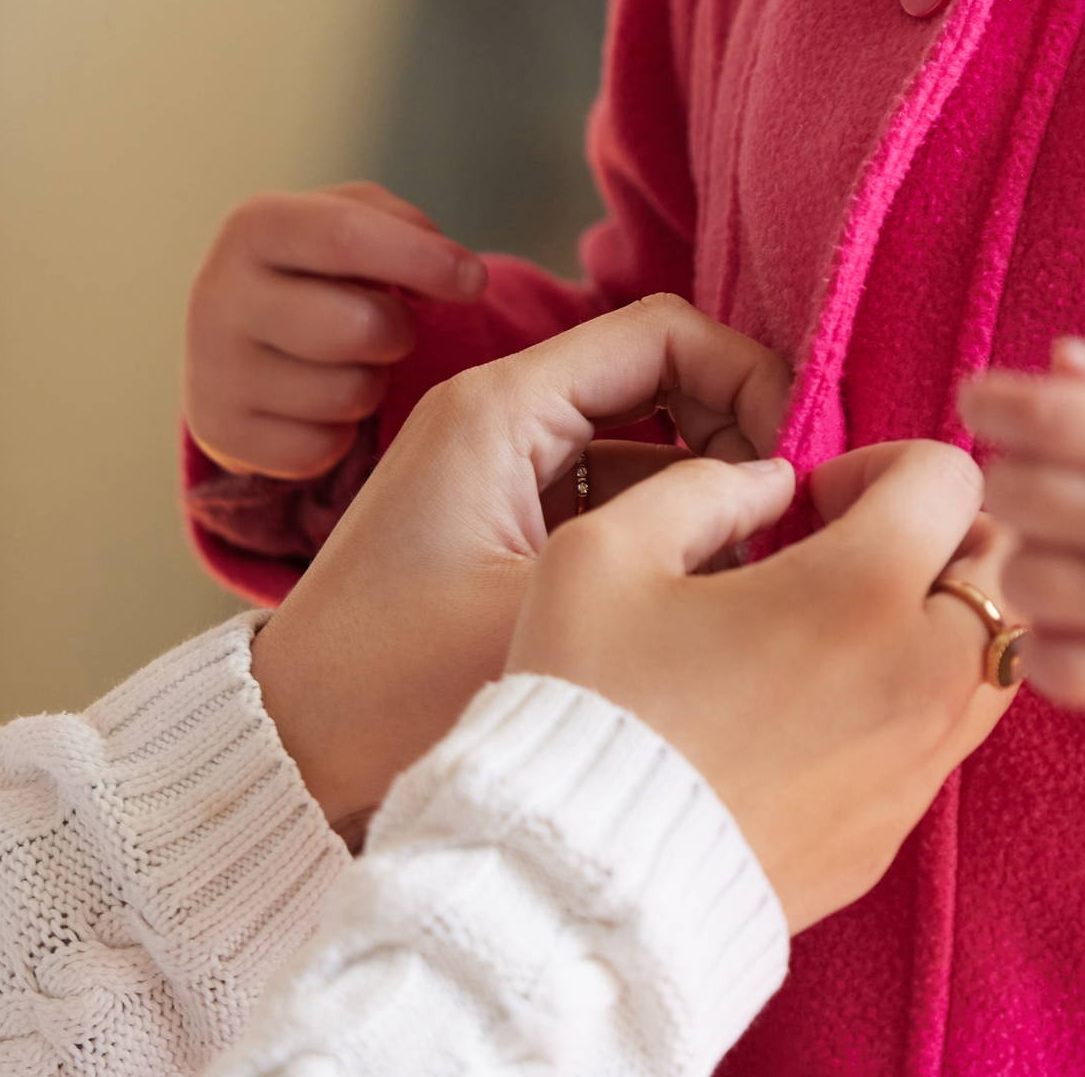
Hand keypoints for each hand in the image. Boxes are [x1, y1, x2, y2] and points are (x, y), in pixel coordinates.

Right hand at [184, 182, 488, 479]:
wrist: (236, 339)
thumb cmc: (319, 269)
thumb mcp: (355, 219)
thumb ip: (409, 228)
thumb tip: (456, 275)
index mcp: (257, 227)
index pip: (345, 237)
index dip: (423, 260)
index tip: (474, 281)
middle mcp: (220, 295)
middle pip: (357, 326)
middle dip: (399, 330)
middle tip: (392, 325)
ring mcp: (214, 370)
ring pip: (347, 394)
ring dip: (372, 382)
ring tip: (349, 362)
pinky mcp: (222, 434)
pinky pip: (322, 448)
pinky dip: (342, 432)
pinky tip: (321, 404)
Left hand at [249, 295, 791, 833]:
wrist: (286, 752)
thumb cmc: (391, 691)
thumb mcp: (546, 609)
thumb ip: (676, 539)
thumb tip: (785, 492)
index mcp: (500, 409)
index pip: (662, 333)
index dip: (746, 375)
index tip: (798, 453)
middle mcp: (503, 416)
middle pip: (662, 375)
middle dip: (739, 428)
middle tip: (795, 507)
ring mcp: (505, 468)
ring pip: (646, 437)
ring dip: (712, 482)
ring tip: (767, 553)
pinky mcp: (507, 521)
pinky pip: (615, 490)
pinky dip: (669, 521)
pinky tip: (711, 584)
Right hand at [509, 441, 1019, 931]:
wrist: (580, 886)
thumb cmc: (589, 706)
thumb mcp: (603, 554)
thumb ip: (700, 489)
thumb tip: (769, 484)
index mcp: (863, 588)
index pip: (950, 479)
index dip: (886, 466)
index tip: (820, 501)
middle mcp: (919, 673)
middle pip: (1002, 567)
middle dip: (937, 539)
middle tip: (849, 554)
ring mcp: (917, 764)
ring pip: (991, 660)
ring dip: (940, 624)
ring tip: (841, 633)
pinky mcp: (894, 832)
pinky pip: (941, 742)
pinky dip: (910, 706)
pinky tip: (818, 713)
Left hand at [958, 339, 1084, 719]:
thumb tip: (1051, 360)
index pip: (1041, 414)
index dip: (991, 402)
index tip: (977, 400)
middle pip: (1011, 492)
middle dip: (1013, 478)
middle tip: (1043, 482)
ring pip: (1019, 577)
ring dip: (1030, 560)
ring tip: (1073, 552)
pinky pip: (1046, 664)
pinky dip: (1046, 643)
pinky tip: (1080, 618)